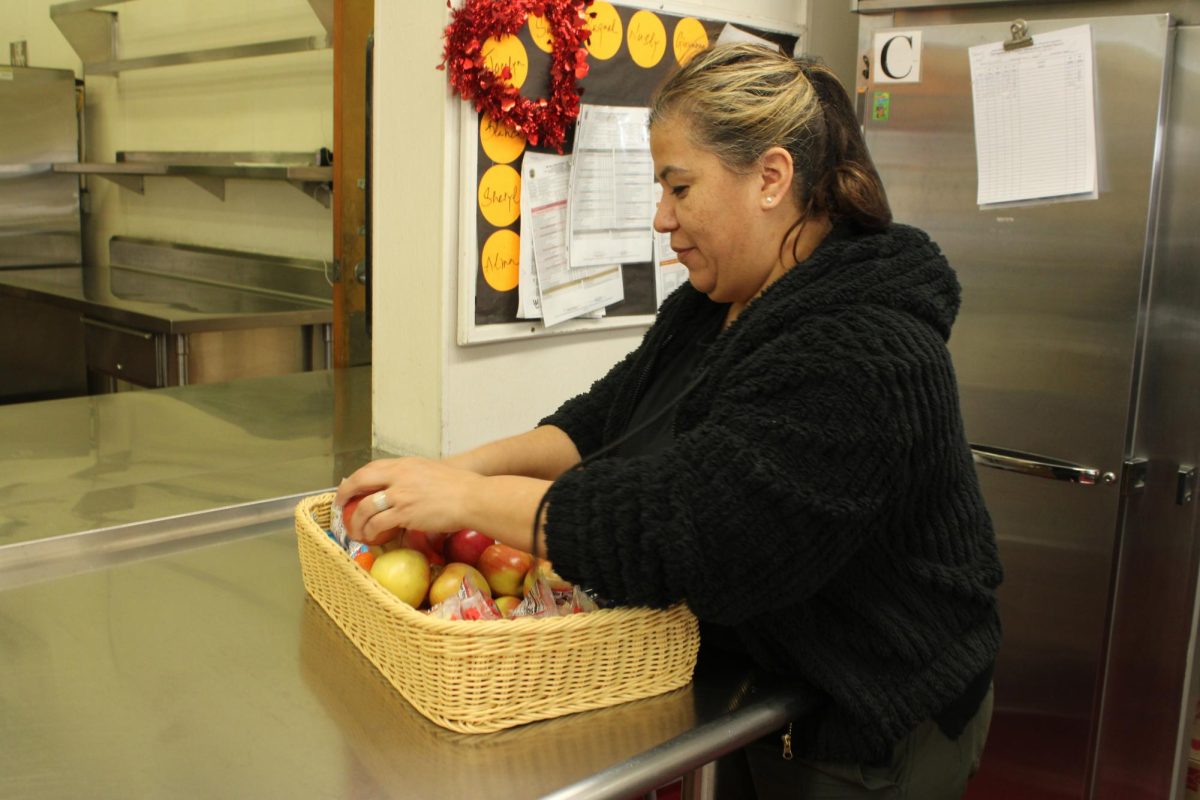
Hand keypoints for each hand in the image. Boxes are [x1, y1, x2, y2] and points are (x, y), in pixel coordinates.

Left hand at [334, 457, 483, 543]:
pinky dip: (370, 532)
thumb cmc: (459, 487)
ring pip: (365, 507)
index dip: (356, 479)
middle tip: (340, 507)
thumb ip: (412, 477)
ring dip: (357, 522)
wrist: (472, 497)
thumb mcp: (430, 472)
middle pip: (360, 482)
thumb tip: (400, 490)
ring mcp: (400, 494)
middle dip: (344, 495)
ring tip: (357, 531)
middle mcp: (398, 476)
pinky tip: (372, 537)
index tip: (348, 489)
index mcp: (404, 464)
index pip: (371, 468)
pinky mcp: (404, 512)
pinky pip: (377, 523)